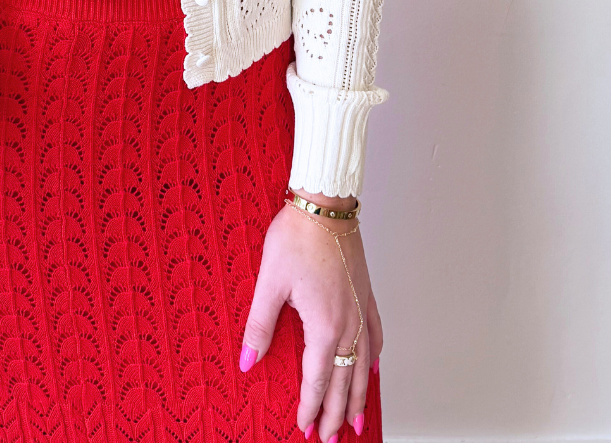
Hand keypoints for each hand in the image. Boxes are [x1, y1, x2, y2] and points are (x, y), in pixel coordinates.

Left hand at [241, 201, 382, 440]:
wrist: (325, 204)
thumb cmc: (297, 236)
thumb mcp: (269, 281)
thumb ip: (260, 325)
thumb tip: (247, 361)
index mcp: (324, 324)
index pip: (317, 378)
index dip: (310, 406)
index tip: (304, 427)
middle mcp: (348, 323)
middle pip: (344, 379)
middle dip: (337, 412)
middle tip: (331, 438)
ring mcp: (361, 308)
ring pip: (363, 364)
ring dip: (360, 395)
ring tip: (358, 420)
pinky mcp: (365, 293)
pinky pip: (375, 335)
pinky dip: (374, 357)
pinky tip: (373, 367)